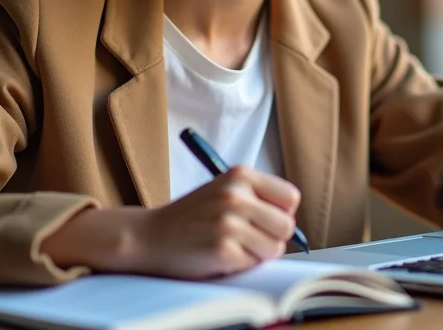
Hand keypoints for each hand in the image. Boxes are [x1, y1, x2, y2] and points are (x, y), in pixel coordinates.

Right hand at [41, 166, 300, 278]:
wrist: (149, 236)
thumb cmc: (193, 216)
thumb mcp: (226, 191)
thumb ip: (259, 199)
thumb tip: (293, 222)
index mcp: (241, 175)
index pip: (291, 197)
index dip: (282, 214)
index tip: (265, 221)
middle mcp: (236, 194)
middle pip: (287, 226)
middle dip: (272, 238)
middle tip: (248, 239)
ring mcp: (229, 222)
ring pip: (274, 248)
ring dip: (257, 254)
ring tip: (232, 246)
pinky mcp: (222, 249)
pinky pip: (252, 265)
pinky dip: (240, 266)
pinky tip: (219, 257)